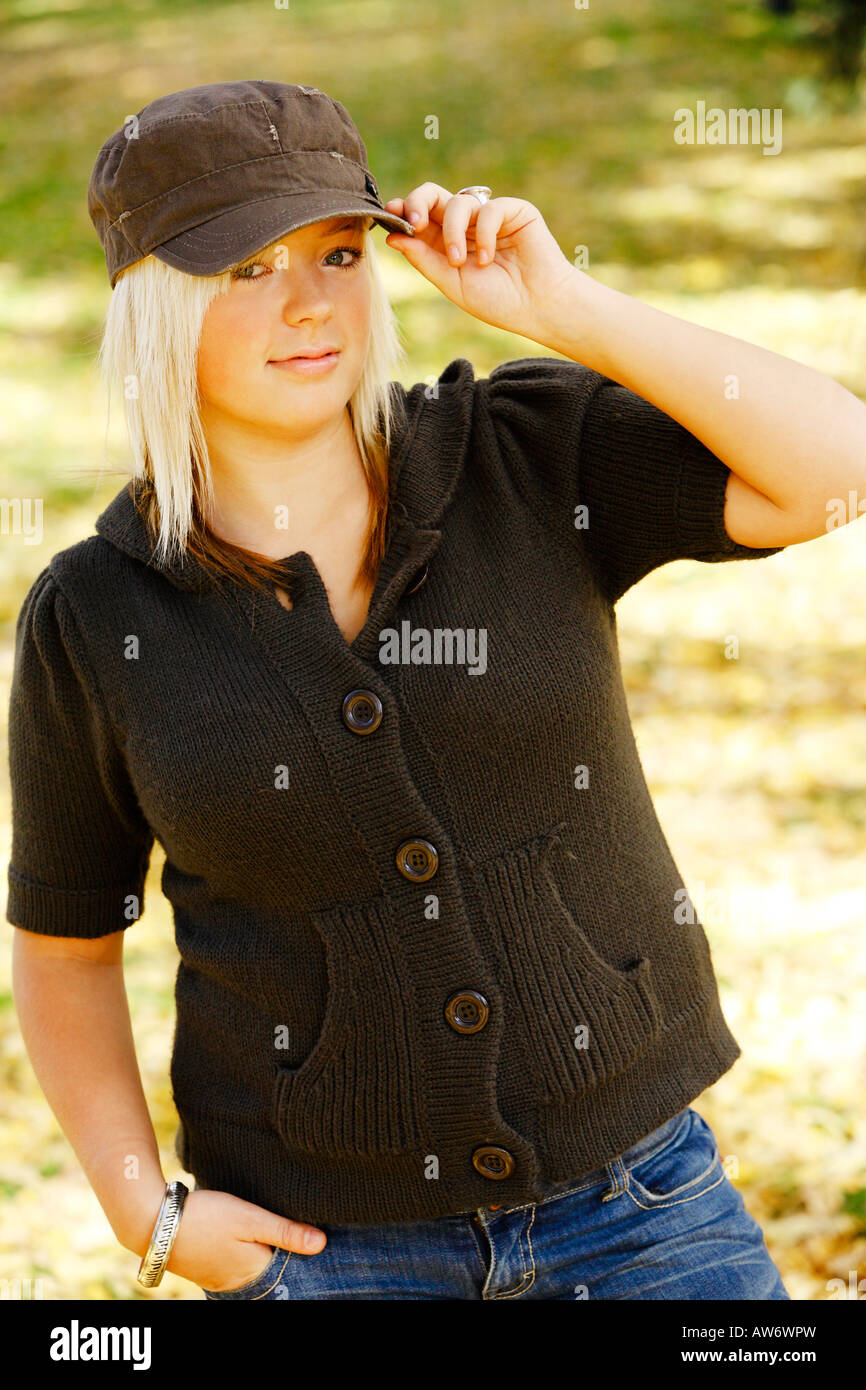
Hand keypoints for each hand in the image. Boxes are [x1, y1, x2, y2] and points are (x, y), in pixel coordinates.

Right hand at [160, 1188, 325, 1291]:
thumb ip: (285, 1231)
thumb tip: (322, 1244)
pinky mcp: (204, 1270)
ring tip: (266, 1231)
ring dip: (260, 1253)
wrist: (153, 1221)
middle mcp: (237, 1284)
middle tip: (289, 1230)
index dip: (299, 1250)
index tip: (309, 1234)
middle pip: (269, 1270)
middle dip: (280, 1254)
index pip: (288, 1267)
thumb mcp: (250, 1218)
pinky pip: (232, 1266)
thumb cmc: (205, 1217)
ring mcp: (218, 1279)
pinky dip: (242, 1254)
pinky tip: (242, 1238)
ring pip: (250, 1268)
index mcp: (254, 1273)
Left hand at [383, 183, 580, 341]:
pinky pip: (489, 209)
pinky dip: (485, 234)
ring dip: (453, 232)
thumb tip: (392, 237)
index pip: (419, 216)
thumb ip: (424, 260)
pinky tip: (489, 259)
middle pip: (433, 195)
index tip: (391, 218)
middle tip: (415, 223)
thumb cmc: (498, 301)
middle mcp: (466, 225)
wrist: (538, 308)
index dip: (403, 212)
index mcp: (447, 242)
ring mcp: (490, 216)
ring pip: (458, 203)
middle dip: (418, 203)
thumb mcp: (452, 284)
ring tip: (459, 262)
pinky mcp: (514, 211)